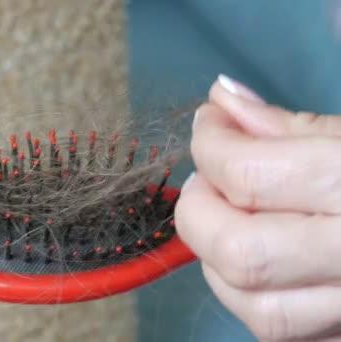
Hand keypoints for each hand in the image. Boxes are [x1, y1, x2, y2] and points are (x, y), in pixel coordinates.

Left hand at [175, 75, 340, 340]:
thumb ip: (291, 127)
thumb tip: (222, 101)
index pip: (253, 175)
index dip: (212, 144)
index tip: (209, 123)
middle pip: (241, 254)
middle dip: (200, 209)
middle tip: (207, 177)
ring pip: (255, 307)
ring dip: (216, 258)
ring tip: (227, 216)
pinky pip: (280, 330)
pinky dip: (248, 291)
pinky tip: (259, 255)